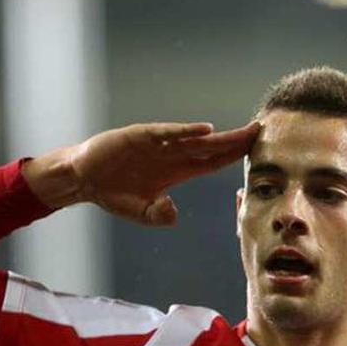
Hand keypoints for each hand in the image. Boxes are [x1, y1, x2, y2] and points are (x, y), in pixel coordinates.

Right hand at [68, 121, 260, 225]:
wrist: (84, 178)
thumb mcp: (140, 212)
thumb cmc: (114, 194)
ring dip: (220, 136)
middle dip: (237, 141)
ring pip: (195, 139)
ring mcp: (159, 144)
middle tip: (262, 131)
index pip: (214, 162)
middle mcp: (173, 155)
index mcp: (178, 171)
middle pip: (212, 147)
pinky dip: (185, 131)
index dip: (235, 156)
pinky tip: (205, 130)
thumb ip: (158, 214)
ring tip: (244, 131)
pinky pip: (167, 133)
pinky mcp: (141, 136)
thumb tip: (173, 213)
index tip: (257, 151)